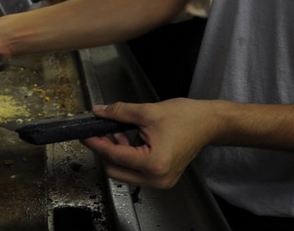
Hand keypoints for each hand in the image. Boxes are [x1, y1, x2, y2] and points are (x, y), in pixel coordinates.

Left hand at [82, 99, 210, 189]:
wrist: (208, 123)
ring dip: (117, 153)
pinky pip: (137, 171)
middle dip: (106, 150)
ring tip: (119, 132)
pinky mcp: (163, 178)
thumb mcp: (148, 111)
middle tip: (100, 131)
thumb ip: (120, 112)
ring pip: (125, 172)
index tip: (85, 134)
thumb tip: (99, 112)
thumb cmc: (186, 117)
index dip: (96, 143)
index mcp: (153, 163)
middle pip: (115, 170)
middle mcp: (156, 178)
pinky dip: (129, 156)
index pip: (114, 155)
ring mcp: (160, 181)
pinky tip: (130, 139)